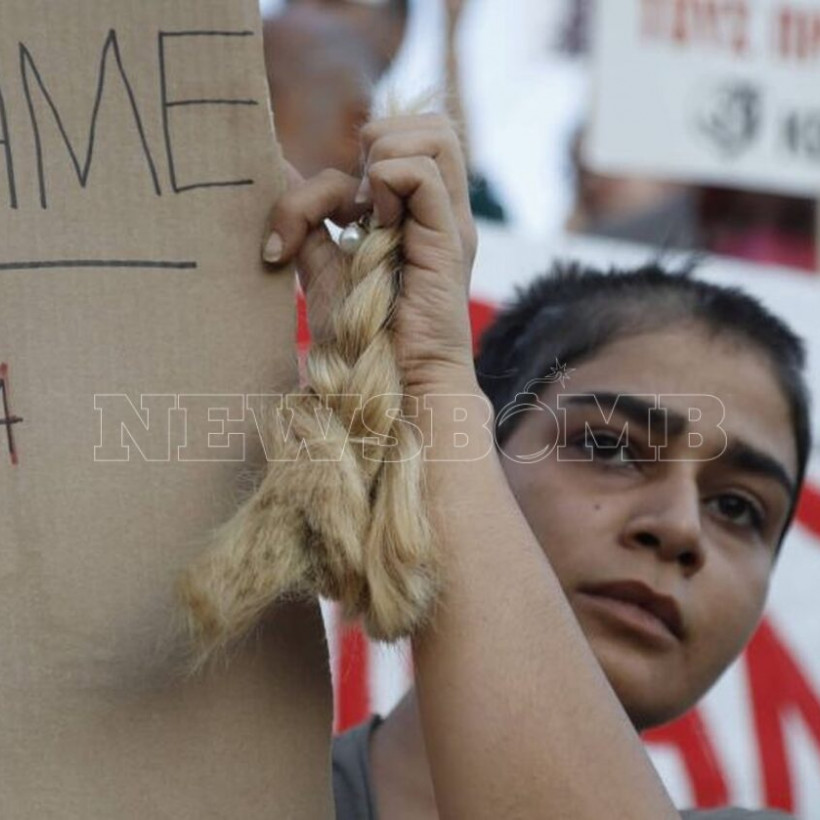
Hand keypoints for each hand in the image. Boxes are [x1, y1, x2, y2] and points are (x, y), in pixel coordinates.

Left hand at [264, 114, 478, 397]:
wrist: (394, 382)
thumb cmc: (362, 335)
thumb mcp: (323, 265)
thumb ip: (308, 217)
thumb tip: (276, 162)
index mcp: (420, 213)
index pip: (404, 138)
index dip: (358, 154)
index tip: (326, 217)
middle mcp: (441, 211)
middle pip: (430, 125)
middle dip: (378, 142)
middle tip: (355, 202)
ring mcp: (449, 222)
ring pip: (433, 134)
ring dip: (381, 160)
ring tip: (365, 214)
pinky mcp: (449, 240)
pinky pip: (420, 174)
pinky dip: (383, 184)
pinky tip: (373, 228)